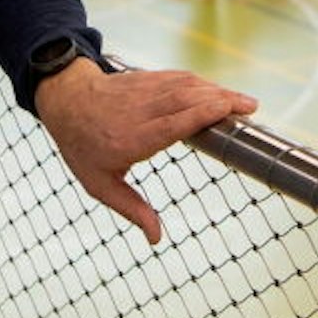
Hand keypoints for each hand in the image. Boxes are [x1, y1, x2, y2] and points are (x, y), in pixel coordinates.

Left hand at [35, 62, 258, 243]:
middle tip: (251, 108)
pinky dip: (204, 84)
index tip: (227, 111)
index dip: (200, 114)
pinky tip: (221, 93)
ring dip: (217, 90)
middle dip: (220, 101)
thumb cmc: (83, 147)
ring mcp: (143, 91)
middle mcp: (138, 112)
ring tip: (244, 102)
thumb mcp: (101, 185)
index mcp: (128, 139)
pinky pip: (179, 78)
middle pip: (184, 101)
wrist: (66, 102)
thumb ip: (133, 209)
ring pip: (185, 86)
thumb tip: (156, 239)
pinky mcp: (147, 78)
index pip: (170, 123)